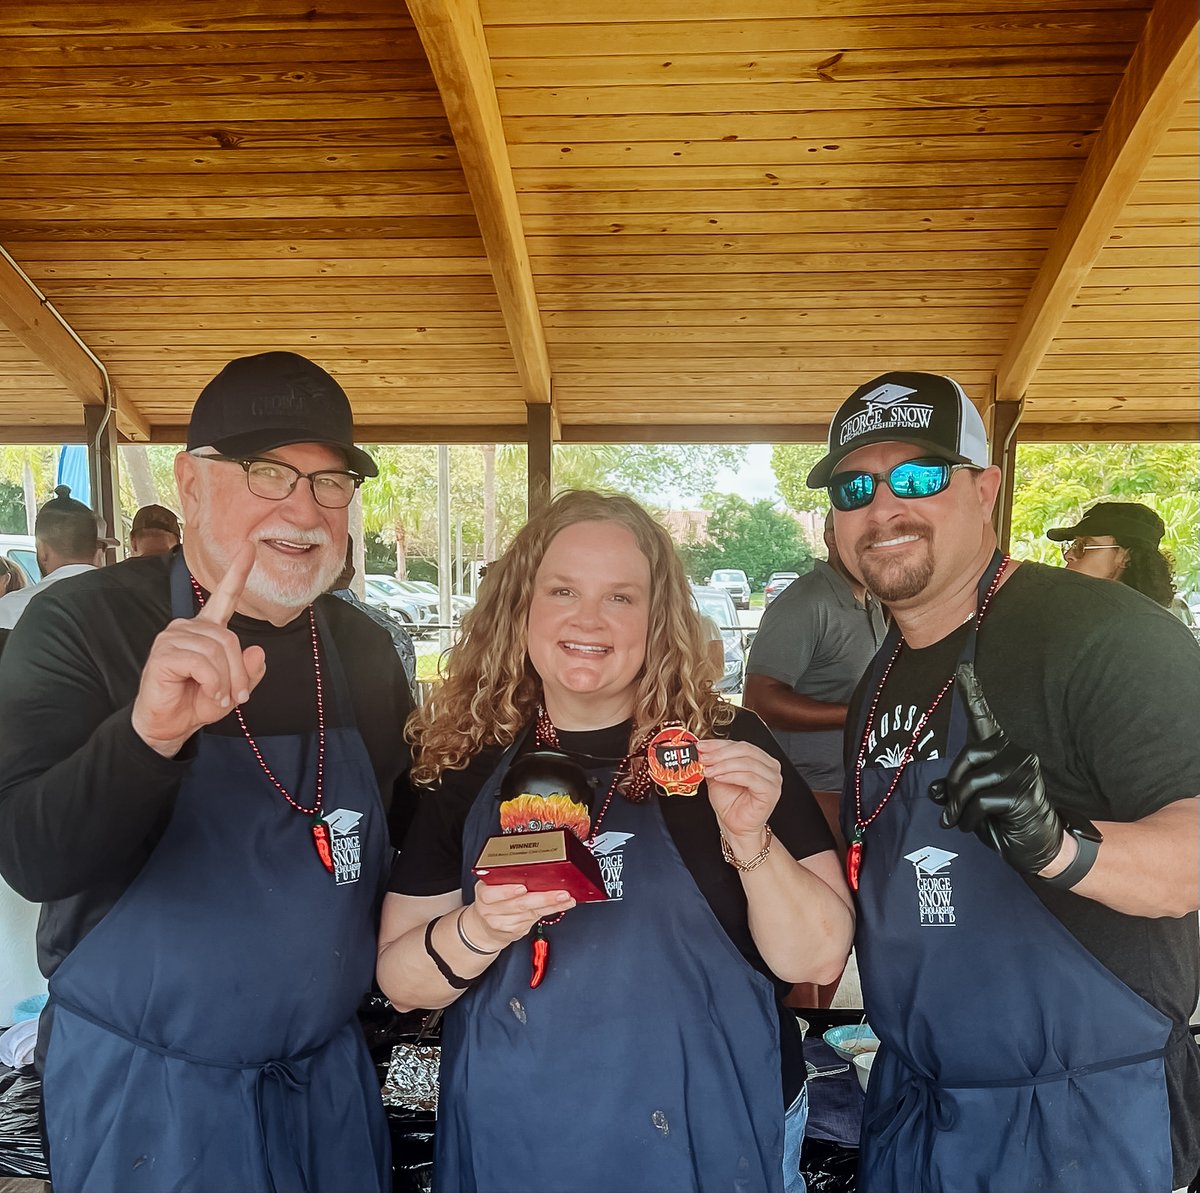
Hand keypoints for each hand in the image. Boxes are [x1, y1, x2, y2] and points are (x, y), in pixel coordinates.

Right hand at [130, 545, 267, 756]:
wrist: (168, 725)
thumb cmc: (197, 702)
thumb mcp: (233, 689)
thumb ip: (249, 672)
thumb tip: (257, 651)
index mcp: (207, 629)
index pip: (225, 596)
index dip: (238, 572)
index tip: (250, 547)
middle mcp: (188, 627)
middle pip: (230, 639)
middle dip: (239, 673)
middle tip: (238, 698)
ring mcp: (173, 637)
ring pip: (217, 651)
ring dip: (225, 681)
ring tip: (219, 697)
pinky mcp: (164, 652)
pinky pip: (202, 662)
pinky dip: (212, 682)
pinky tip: (207, 693)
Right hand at [465, 880, 574, 951]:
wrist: (485, 928)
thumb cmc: (492, 900)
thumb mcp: (491, 886)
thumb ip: (506, 877)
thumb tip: (535, 864)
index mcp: (483, 893)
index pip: (492, 893)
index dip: (507, 891)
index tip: (522, 888)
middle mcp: (491, 910)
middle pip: (519, 904)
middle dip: (543, 897)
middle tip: (561, 892)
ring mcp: (503, 923)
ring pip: (531, 913)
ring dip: (553, 904)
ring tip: (567, 897)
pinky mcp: (515, 931)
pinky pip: (536, 919)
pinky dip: (552, 910)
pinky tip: (563, 905)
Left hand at [697, 738, 780, 852]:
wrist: (735, 826)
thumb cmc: (731, 803)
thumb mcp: (718, 775)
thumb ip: (713, 761)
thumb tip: (702, 749)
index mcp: (760, 759)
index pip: (740, 744)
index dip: (719, 744)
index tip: (702, 746)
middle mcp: (770, 766)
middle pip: (745, 750)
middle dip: (720, 753)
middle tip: (704, 757)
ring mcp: (773, 779)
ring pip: (747, 762)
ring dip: (723, 765)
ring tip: (708, 770)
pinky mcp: (771, 791)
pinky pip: (750, 777)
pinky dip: (732, 775)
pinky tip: (719, 778)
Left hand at [929, 662, 1063, 874]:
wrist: (1038, 846)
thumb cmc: (1004, 820)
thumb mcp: (974, 803)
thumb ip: (955, 790)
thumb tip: (935, 791)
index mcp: (1002, 751)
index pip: (985, 718)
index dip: (972, 693)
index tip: (962, 667)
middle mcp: (1015, 753)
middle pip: (967, 757)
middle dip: (954, 786)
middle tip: (952, 810)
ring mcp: (1022, 771)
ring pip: (971, 782)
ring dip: (960, 808)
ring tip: (964, 821)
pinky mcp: (1022, 792)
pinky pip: (980, 802)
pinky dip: (971, 819)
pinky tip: (978, 827)